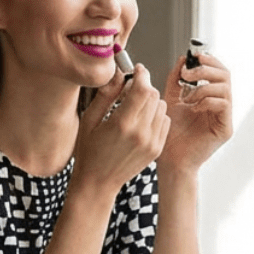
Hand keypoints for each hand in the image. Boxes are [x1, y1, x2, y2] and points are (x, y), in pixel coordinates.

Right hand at [72, 65, 169, 197]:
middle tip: (132, 89)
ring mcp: (151, 142)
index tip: (137, 70)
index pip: (142, 89)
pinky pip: (165, 120)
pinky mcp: (157, 148)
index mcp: (122, 124)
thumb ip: (106, 95)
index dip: (141, 75)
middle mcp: (140, 133)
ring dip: (151, 100)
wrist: (98, 184)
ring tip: (135, 107)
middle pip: (153, 95)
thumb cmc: (89, 152)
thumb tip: (118, 73)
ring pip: (161, 106)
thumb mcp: (89, 120)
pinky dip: (156, 115)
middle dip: (144, 86)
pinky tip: (142, 120)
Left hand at [158, 51, 232, 177]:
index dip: (208, 60)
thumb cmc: (170, 134)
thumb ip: (176, 80)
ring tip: (187, 97)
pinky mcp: (226, 128)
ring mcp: (225, 116)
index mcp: (210, 96)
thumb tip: (183, 58)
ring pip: (225, 87)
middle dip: (205, 69)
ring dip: (203, 87)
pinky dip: (207, 100)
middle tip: (187, 74)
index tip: (192, 57)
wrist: (170, 160)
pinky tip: (194, 108)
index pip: (218, 71)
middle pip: (225, 75)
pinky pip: (223, 104)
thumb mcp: (170, 100)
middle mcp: (221, 104)